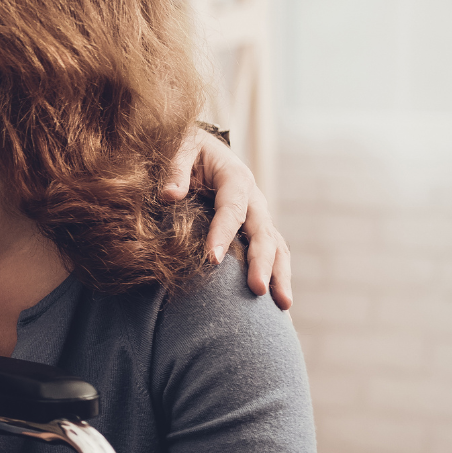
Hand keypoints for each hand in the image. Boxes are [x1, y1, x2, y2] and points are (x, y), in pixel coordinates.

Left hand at [161, 128, 291, 310]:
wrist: (202, 147)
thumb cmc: (187, 148)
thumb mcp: (180, 148)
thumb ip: (175, 169)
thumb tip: (169, 195)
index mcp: (235, 177)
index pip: (231, 208)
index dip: (223, 233)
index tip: (213, 259)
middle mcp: (253, 199)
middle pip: (263, 232)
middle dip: (261, 262)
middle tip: (257, 290)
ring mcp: (258, 216)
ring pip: (276, 246)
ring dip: (279, 274)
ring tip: (282, 305)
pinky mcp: (256, 229)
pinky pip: (272, 252)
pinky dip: (277, 275)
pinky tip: (279, 303)